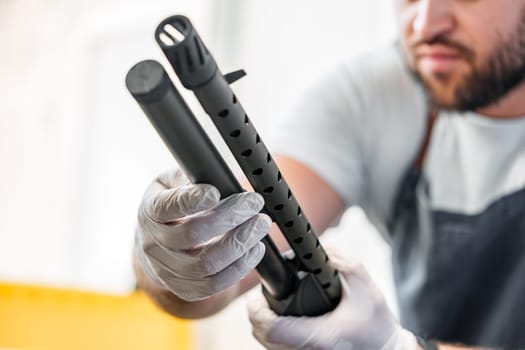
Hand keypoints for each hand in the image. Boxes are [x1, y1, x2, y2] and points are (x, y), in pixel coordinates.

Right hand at [135, 169, 270, 301]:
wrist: (156, 242)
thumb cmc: (172, 205)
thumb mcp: (173, 182)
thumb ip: (190, 177)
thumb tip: (217, 177)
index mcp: (150, 211)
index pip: (168, 207)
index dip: (192, 200)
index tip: (216, 192)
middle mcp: (153, 243)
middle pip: (192, 234)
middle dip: (230, 217)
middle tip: (254, 203)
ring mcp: (166, 270)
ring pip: (206, 264)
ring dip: (240, 244)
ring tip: (260, 225)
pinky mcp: (183, 289)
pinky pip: (213, 285)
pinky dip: (239, 268)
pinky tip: (254, 249)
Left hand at [247, 249, 416, 349]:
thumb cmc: (375, 324)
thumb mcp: (363, 284)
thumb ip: (339, 260)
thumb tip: (318, 246)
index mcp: (318, 336)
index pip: (270, 327)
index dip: (256, 308)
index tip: (256, 294)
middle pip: (260, 335)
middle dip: (256, 312)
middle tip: (261, 295)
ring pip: (265, 345)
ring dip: (263, 324)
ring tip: (269, 305)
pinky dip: (273, 335)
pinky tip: (283, 321)